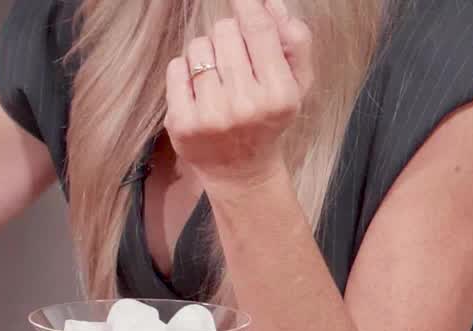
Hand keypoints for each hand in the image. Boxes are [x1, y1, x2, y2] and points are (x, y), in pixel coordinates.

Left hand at [164, 0, 312, 187]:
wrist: (240, 172)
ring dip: (206, 53)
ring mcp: (210, 115)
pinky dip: (185, 70)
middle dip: (228, 36)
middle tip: (233, 60)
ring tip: (217, 78)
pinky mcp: (181, 122)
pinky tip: (198, 90)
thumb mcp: (296, 85)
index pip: (259, 31)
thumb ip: (294, 42)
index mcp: (278, 93)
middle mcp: (244, 105)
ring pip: (198, 47)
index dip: (248, 4)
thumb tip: (270, 3)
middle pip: (225, 32)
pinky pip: (176, 67)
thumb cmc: (269, 120)